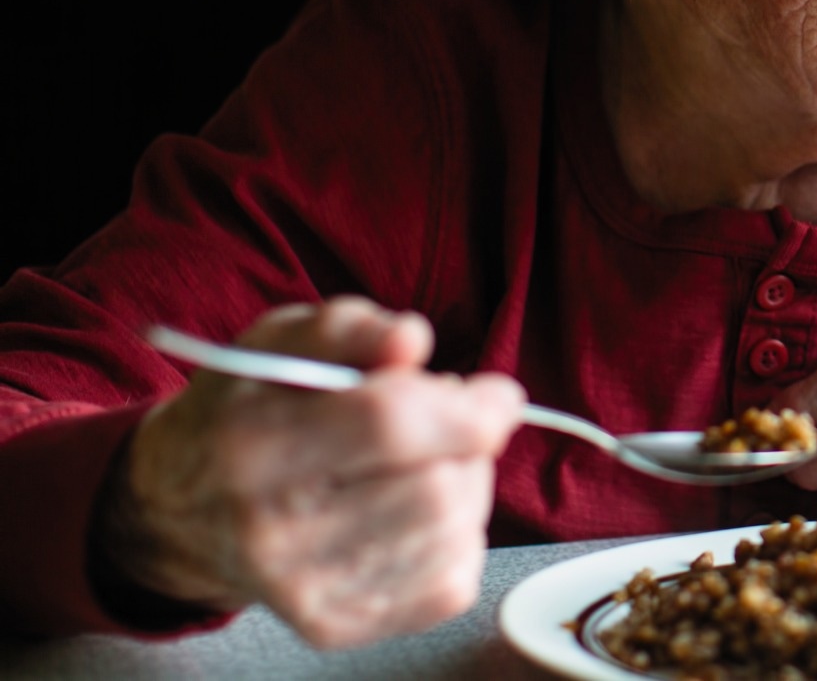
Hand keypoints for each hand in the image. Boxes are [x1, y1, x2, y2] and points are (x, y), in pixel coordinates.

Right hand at [96, 297, 523, 647]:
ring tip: (425, 463)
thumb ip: (351, 328)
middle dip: (467, 445)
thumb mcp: (279, 342)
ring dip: (465, 486)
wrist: (182, 510)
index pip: (389, 426)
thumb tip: (411, 340)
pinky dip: (458, 538)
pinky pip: (452, 583)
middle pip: (435, 487)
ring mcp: (303, 590)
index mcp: (253, 443)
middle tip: (446, 422)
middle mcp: (272, 529)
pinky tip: (418, 512)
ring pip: (452, 534)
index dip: (466, 408)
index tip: (496, 395)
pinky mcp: (333, 628)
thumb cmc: (246, 410)